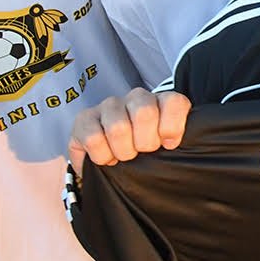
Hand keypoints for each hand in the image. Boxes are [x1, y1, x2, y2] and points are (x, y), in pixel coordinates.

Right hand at [69, 88, 191, 168]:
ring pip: (118, 127)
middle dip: (145, 143)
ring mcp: (109, 105)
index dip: (172, 127)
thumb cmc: (145, 153)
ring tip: (123, 156)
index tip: (168, 145)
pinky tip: (106, 157)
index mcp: (162, 102)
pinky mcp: (84, 118)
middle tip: (142, 153)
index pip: (174, 102)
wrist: (111, 163)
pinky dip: (102, 156)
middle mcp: (136, 98)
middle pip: (145, 113)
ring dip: (123, 152)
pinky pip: (94, 139)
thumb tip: (172, 143)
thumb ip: (175, 141)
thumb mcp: (167, 149)